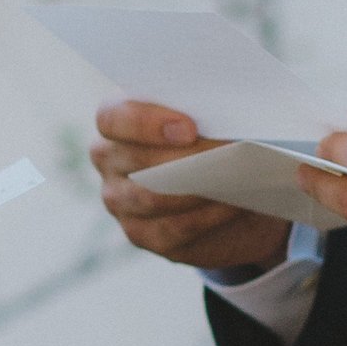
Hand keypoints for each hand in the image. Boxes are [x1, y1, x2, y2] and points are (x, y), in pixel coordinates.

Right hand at [89, 98, 289, 274]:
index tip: (189, 129)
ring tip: (238, 179)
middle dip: (187, 159)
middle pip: (137, 162)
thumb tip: (225, 127)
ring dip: (198, 189)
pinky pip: (170, 228)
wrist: (224, 183)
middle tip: (231, 155)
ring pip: (152, 198)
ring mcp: (119, 200)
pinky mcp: (140, 233)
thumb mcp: (204, 115)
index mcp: (114, 120)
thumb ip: (203, 112)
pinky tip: (234, 205)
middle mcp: (108, 159)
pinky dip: (206, 216)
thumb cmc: (210, 135)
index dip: (146, 123)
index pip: (112, 118)